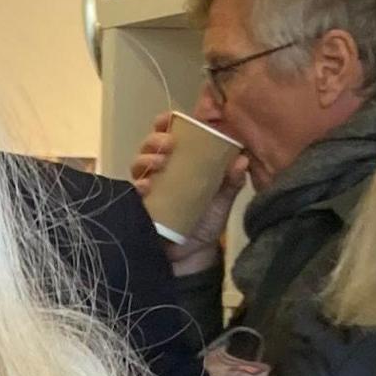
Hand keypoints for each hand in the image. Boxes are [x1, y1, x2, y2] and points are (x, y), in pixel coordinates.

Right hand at [132, 119, 247, 277]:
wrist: (195, 256)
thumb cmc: (206, 223)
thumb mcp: (222, 200)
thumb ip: (231, 182)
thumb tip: (242, 160)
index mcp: (181, 163)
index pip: (169, 135)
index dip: (165, 123)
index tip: (169, 119)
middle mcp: (161, 172)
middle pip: (150, 146)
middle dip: (156, 140)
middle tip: (169, 144)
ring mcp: (148, 188)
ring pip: (139, 164)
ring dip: (147, 158)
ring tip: (160, 163)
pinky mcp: (140, 207)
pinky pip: (133, 192)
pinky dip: (139, 186)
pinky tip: (146, 186)